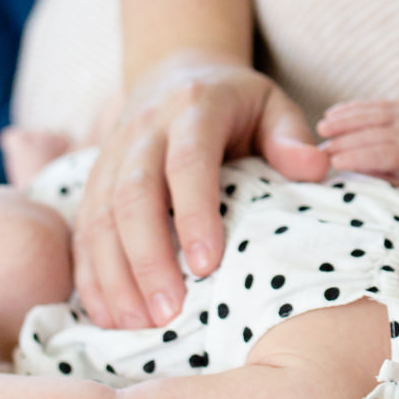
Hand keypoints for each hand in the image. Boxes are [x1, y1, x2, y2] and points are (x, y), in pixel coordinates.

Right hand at [73, 52, 326, 330]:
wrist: (176, 73)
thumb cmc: (237, 103)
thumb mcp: (273, 105)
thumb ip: (291, 137)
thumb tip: (315, 168)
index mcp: (193, 108)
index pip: (188, 162)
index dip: (194, 213)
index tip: (206, 265)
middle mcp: (144, 130)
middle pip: (133, 194)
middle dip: (147, 258)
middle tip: (169, 311)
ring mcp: (111, 156)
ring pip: (99, 217)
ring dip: (114, 275)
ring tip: (137, 325)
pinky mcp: (93, 182)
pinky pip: (82, 230)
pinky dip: (90, 275)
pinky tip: (107, 316)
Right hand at [316, 100, 398, 208]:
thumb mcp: (389, 189)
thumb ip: (367, 179)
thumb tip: (336, 174)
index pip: (381, 155)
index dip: (356, 157)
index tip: (333, 162)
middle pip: (373, 134)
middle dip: (344, 141)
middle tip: (321, 149)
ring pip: (370, 116)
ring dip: (342, 121)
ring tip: (321, 128)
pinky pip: (370, 105)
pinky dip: (349, 109)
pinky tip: (330, 114)